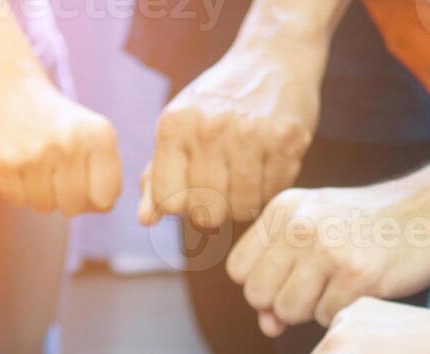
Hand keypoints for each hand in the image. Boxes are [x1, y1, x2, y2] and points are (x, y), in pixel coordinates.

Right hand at [0, 76, 120, 215]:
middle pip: (73, 208)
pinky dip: (19, 190)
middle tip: (57, 173)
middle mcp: (68, 143)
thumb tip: (102, 208)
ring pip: (45, 207)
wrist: (13, 91)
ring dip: (42, 195)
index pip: (105, 200)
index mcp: (98, 136)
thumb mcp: (95, 137)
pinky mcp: (4, 162)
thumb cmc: (61, 125)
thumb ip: (107, 176)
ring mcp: (34, 154)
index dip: (94, 196)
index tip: (85, 179)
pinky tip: (20, 166)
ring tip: (38, 167)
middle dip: (67, 199)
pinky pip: (18, 201)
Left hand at [139, 36, 323, 228]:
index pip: (169, 201)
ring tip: (244, 174)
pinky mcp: (286, 139)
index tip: (193, 188)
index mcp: (174, 126)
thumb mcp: (178, 127)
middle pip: (206, 212)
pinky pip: (272, 192)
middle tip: (222, 183)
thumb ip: (158, 175)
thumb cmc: (217, 101)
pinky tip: (266, 164)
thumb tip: (144, 220)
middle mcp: (209, 129)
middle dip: (214, 207)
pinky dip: (270, 187)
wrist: (273, 57)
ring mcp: (250, 134)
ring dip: (244, 200)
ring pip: (241, 208)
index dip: (181, 205)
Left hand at [228, 179, 429, 332]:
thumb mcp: (317, 229)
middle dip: (282, 304)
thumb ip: (280, 271)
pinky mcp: (359, 274)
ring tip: (340, 286)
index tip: (290, 281)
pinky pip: (326, 318)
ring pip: (289, 311)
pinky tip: (362, 289)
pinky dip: (342, 312)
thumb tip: (266, 325)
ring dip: (312, 310)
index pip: (239, 271)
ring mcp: (329, 250)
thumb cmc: (370, 227)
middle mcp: (300, 226)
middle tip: (318, 288)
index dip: (262, 286)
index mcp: (284, 209)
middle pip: (258, 296)